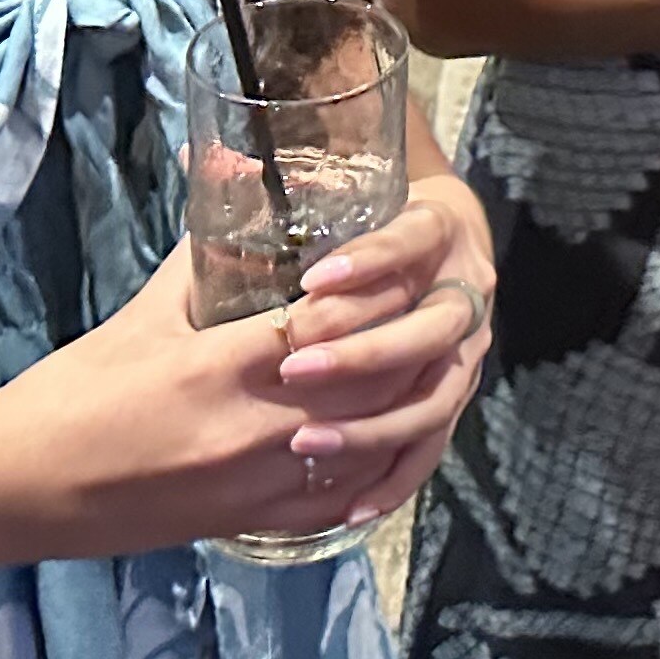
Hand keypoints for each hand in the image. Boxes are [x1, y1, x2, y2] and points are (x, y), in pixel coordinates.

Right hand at [0, 191, 487, 565]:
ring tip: (429, 363)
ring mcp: (253, 486)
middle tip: (433, 304)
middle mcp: (250, 430)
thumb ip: (206, 253)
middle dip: (407, 342)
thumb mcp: (143, 311)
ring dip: (402, 404)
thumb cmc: (72, 391)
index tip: (410, 260)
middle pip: (367, 383)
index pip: (333, 323)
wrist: (15, 488)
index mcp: (221, 366)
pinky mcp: (245, 523)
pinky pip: (335, 501)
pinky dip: (372, 469)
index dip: (380, 292)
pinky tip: (391, 438)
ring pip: (363, 443)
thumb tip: (240, 177)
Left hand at [271, 178, 494, 521]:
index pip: (412, 242)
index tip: (310, 282)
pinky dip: (392, 478)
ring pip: (432, 399)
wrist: (447, 239)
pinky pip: (428, 448)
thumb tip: (193, 147)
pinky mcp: (451, 397)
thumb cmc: (376, 216)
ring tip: (304, 444)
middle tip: (291, 370)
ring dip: (371, 428)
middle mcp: (465, 293)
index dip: (368, 263)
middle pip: (428, 331)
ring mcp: (466, 352)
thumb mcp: (343, 189)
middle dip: (360, 355)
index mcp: (439, 231)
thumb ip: (279, 186)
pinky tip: (350, 511)